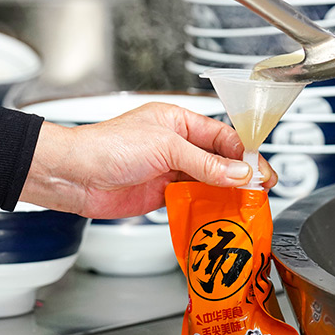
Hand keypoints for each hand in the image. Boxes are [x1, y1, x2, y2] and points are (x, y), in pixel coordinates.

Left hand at [19, 102, 276, 218]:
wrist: (74, 175)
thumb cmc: (106, 147)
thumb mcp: (164, 148)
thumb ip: (204, 163)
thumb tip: (237, 172)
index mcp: (178, 122)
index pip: (222, 135)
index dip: (243, 153)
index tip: (260, 170)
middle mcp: (175, 145)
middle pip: (219, 159)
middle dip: (240, 174)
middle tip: (260, 189)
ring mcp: (168, 170)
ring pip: (208, 181)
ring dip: (226, 192)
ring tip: (246, 204)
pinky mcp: (161, 193)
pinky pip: (193, 199)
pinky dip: (208, 206)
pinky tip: (221, 213)